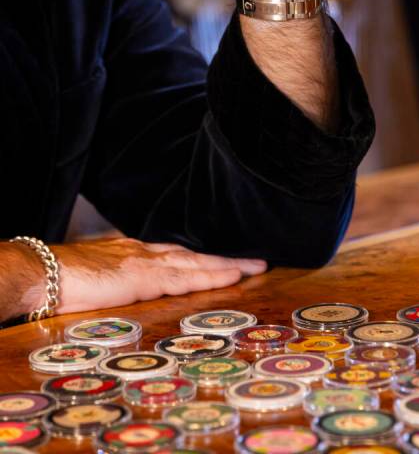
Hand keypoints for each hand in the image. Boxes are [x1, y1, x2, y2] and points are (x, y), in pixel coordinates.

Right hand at [50, 238, 266, 314]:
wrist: (43, 272)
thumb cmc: (62, 277)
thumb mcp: (98, 275)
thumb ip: (118, 278)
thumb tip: (129, 287)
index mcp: (133, 252)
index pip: (176, 254)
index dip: (201, 257)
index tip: (224, 260)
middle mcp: (144, 252)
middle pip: (193, 254)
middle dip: (224, 258)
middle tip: (255, 261)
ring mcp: (145, 262)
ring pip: (196, 262)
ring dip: (227, 265)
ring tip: (255, 267)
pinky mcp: (144, 277)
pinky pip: (186, 277)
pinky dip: (211, 276)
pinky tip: (231, 278)